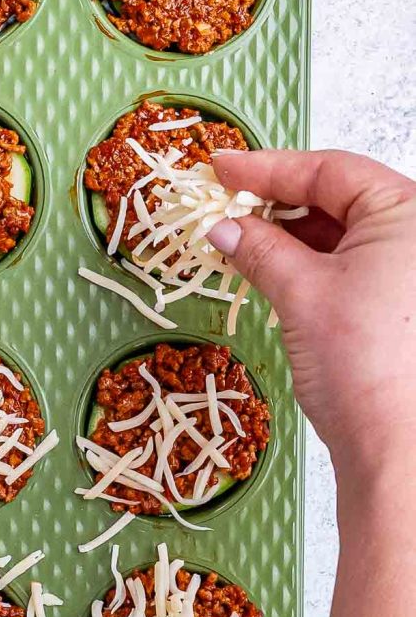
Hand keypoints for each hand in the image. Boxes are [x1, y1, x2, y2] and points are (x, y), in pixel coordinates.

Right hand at [207, 150, 415, 481]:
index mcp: (411, 213)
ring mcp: (412, 272)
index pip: (330, 172)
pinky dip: (308, 263)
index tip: (221, 168)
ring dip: (288, 236)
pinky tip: (269, 268)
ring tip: (237, 241)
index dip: (268, 168)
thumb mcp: (301, 293)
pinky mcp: (401, 305)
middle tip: (223, 206)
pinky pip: (350, 266)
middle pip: (338, 199)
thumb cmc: (367, 366)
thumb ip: (259, 248)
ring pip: (342, 234)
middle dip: (276, 203)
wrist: (398, 448)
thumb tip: (222, 226)